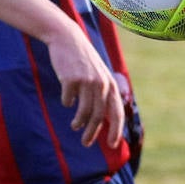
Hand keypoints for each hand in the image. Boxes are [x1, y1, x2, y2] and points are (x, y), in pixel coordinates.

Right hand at [45, 25, 124, 147]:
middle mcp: (101, 84)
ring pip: (84, 112)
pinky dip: (67, 102)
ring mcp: (86, 81)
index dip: (116, 131)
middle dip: (92, 133)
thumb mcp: (99, 74)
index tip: (113, 145)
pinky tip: (66, 98)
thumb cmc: (83, 60)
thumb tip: (102, 121)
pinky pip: (68, 100)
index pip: (117, 113)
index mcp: (111, 84)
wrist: (67, 39)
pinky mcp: (71, 79)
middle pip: (99, 116)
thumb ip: (103, 93)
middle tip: (86, 143)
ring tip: (75, 126)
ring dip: (79, 123)